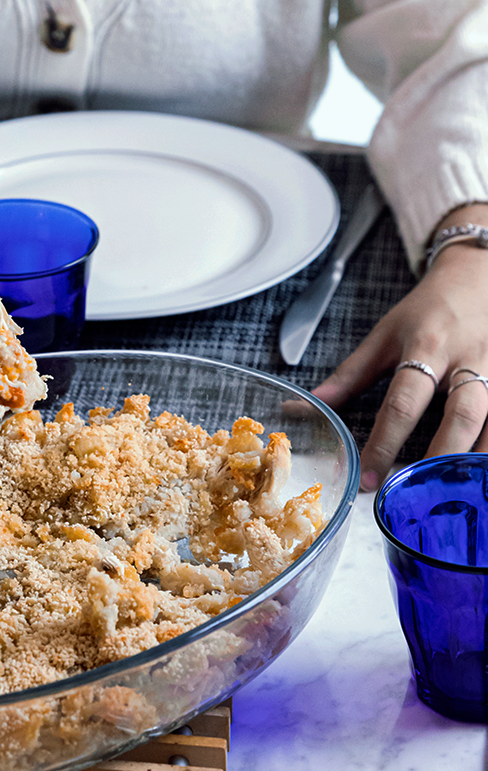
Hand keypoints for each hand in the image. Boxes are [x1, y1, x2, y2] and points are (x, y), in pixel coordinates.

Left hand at [312, 220, 487, 490]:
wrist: (479, 274)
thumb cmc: (427, 311)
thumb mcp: (383, 337)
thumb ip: (347, 378)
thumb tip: (300, 409)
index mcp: (426, 348)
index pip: (402, 403)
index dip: (383, 443)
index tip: (368, 479)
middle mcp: (469, 360)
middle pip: (462, 416)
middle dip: (440, 458)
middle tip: (418, 493)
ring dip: (477, 461)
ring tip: (459, 497)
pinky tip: (479, 476)